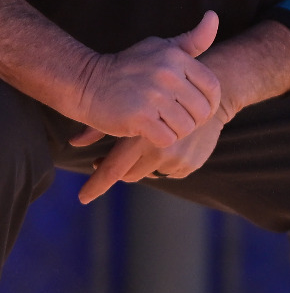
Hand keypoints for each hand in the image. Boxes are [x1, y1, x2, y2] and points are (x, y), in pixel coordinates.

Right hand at [70, 12, 221, 147]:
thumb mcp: (161, 48)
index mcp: (176, 58)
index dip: (208, 103)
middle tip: (171, 117)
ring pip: (186, 127)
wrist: (86, 83)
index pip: (213, 88)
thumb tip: (213, 16)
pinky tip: (148, 130)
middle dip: (191, 119)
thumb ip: (192, 39)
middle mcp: (167, 74)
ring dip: (174, 131)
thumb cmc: (129, 67)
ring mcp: (153, 96)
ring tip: (159, 122)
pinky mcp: (139, 117)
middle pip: (202, 111)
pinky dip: (160, 139)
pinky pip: (168, 139)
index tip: (192, 107)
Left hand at [76, 103, 229, 204]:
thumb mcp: (129, 104)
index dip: (97, 185)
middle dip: (119, 169)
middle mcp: (161, 152)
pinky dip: (163, 164)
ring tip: (147, 143)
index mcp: (142, 137)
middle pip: (129, 175)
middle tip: (106, 160)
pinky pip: (167, 173)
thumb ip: (100, 127)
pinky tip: (168, 145)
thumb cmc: (162, 94)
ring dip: (144, 163)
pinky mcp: (191, 165)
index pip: (114, 169)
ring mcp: (178, 161)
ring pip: (149, 173)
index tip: (83, 198)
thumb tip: (73, 143)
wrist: (211, 95)